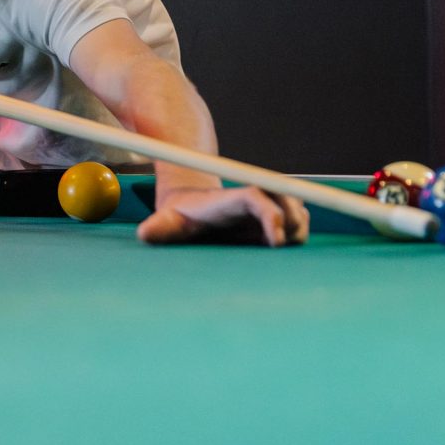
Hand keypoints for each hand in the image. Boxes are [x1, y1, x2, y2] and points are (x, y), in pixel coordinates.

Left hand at [138, 184, 308, 246]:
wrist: (193, 206)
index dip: (269, 215)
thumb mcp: (168, 222)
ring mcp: (268, 205)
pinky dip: (298, 233)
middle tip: (276, 246)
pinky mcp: (276, 215)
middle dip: (290, 223)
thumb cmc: (181, 217)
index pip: (255, 197)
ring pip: (297, 210)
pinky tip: (279, 246)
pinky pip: (300, 220)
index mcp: (229, 199)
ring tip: (275, 245)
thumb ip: (160, 228)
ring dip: (296, 229)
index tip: (274, 241)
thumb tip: (145, 235)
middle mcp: (254, 197)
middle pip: (286, 200)